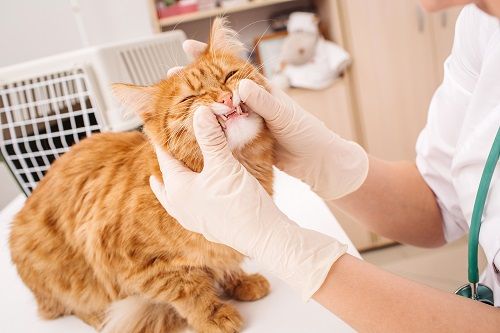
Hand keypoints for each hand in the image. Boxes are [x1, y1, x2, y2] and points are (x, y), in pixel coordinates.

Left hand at [150, 106, 346, 299]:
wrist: (263, 236)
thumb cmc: (240, 202)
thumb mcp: (224, 165)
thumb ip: (210, 138)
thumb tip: (200, 112)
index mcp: (178, 190)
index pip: (164, 159)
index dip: (164, 141)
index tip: (162, 127)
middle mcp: (181, 207)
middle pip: (165, 181)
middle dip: (166, 164)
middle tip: (166, 149)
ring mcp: (193, 219)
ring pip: (175, 198)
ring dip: (174, 184)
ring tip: (172, 175)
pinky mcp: (209, 226)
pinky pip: (190, 207)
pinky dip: (189, 196)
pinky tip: (199, 193)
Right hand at [176, 39, 367, 199]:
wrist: (317, 163)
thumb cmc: (307, 134)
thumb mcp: (285, 115)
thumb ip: (263, 101)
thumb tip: (241, 84)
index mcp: (261, 91)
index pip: (231, 68)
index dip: (210, 57)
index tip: (189, 46)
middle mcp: (250, 105)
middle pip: (217, 89)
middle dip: (194, 81)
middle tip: (172, 75)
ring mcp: (246, 124)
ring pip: (217, 112)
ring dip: (197, 107)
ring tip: (174, 101)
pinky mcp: (245, 143)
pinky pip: (222, 134)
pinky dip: (208, 132)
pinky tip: (191, 131)